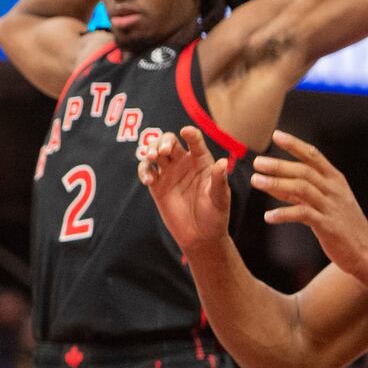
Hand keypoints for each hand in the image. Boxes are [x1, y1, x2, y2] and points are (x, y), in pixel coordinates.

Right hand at [139, 126, 230, 254]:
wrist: (200, 236)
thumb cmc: (215, 215)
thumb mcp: (220, 198)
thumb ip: (219, 180)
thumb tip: (223, 162)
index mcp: (201, 161)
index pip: (195, 142)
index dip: (190, 134)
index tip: (186, 132)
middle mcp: (183, 162)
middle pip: (169, 141)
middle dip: (163, 141)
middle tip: (163, 151)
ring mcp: (169, 172)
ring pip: (155, 151)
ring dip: (150, 150)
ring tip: (151, 158)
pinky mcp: (157, 184)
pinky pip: (146, 170)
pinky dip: (144, 170)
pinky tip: (148, 179)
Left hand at [254, 130, 367, 276]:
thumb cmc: (342, 225)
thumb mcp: (324, 202)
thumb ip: (299, 191)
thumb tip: (270, 181)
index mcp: (336, 180)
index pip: (314, 156)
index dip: (295, 145)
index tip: (276, 135)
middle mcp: (335, 190)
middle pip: (304, 171)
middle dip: (279, 165)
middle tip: (257, 162)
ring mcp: (332, 207)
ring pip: (302, 189)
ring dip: (276, 184)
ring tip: (255, 181)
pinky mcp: (328, 226)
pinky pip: (303, 215)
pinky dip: (283, 214)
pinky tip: (268, 217)